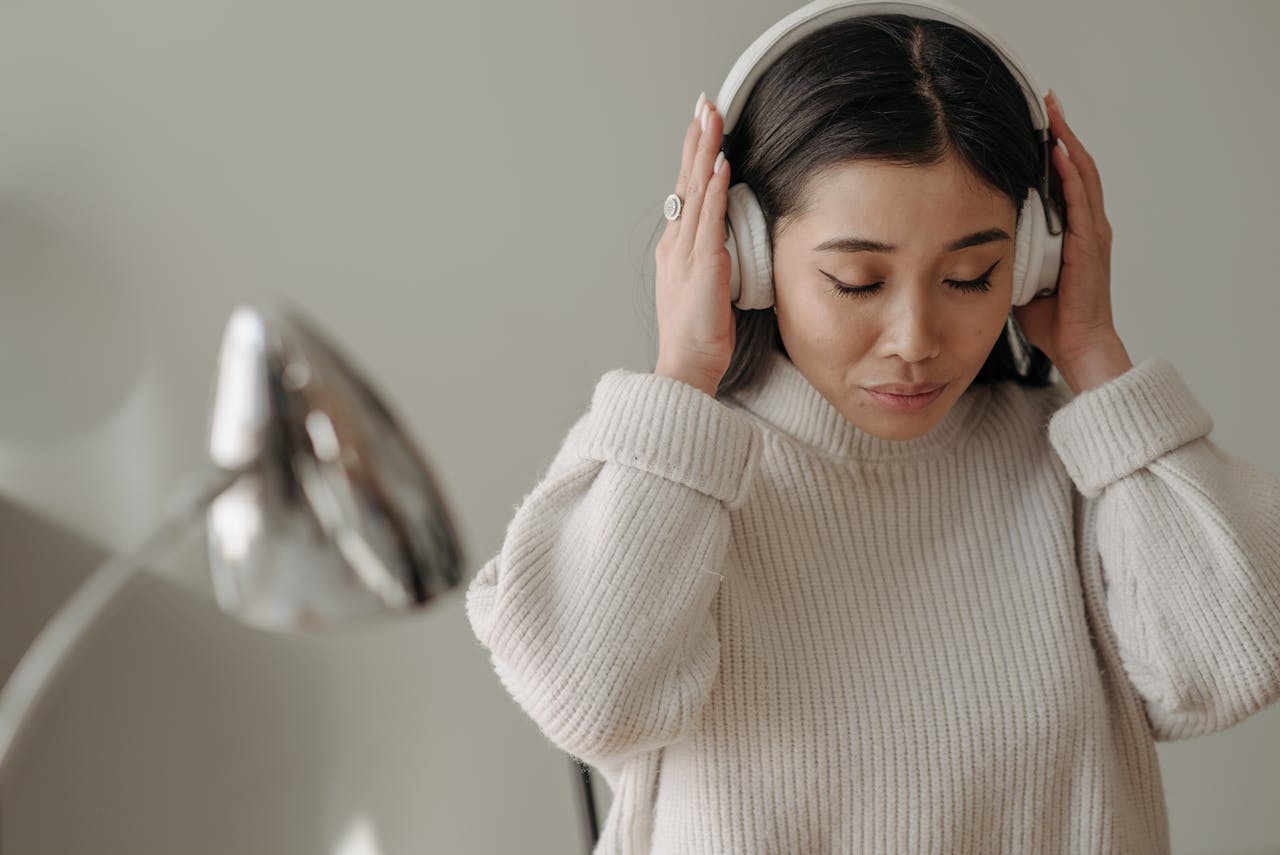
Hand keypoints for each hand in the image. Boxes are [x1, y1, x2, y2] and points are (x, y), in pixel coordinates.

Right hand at [653, 93, 734, 396]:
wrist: (686, 366)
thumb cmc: (697, 336)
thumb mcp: (704, 289)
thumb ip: (712, 260)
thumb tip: (727, 243)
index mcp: (676, 249)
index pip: (686, 192)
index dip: (693, 156)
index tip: (702, 124)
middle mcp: (676, 244)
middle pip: (686, 181)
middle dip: (696, 139)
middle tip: (704, 103)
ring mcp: (687, 253)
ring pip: (695, 191)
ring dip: (704, 151)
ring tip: (711, 117)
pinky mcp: (703, 266)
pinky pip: (710, 219)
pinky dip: (714, 189)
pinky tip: (720, 164)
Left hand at [1012, 89, 1131, 389]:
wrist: (1075, 345)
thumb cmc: (1049, 316)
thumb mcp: (1018, 273)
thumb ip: (1004, 250)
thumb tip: (970, 236)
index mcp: (1070, 230)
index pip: (1061, 178)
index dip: (1051, 148)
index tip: (1036, 121)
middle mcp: (1085, 224)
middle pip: (1074, 166)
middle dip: (1060, 132)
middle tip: (1046, 100)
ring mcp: (1091, 232)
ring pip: (1082, 174)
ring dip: (1067, 142)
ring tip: (1054, 112)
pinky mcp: (1090, 244)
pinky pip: (1082, 201)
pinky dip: (1071, 174)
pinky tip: (1060, 152)